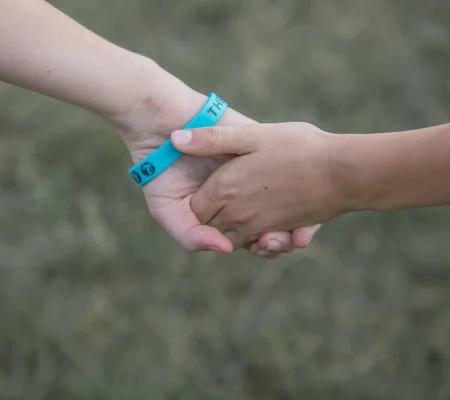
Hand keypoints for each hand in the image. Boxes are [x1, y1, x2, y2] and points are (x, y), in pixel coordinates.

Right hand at [108, 84, 319, 256]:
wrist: (157, 124)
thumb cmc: (160, 170)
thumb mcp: (168, 210)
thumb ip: (191, 236)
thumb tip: (226, 250)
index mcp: (227, 208)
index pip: (256, 235)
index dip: (267, 245)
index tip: (268, 246)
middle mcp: (245, 191)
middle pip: (276, 220)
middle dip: (283, 234)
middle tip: (279, 238)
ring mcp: (254, 168)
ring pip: (287, 198)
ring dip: (293, 213)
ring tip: (289, 223)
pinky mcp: (258, 144)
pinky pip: (285, 165)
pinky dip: (293, 180)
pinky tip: (292, 189)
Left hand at [170, 123, 348, 248]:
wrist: (344, 172)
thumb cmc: (299, 147)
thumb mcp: (252, 134)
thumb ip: (211, 139)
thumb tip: (174, 138)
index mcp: (225, 190)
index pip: (194, 207)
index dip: (197, 196)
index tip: (207, 180)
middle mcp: (237, 215)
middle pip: (209, 226)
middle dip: (210, 216)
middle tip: (224, 192)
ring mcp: (258, 228)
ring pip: (231, 239)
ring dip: (231, 229)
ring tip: (244, 205)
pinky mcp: (278, 233)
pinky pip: (256, 245)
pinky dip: (255, 238)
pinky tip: (264, 220)